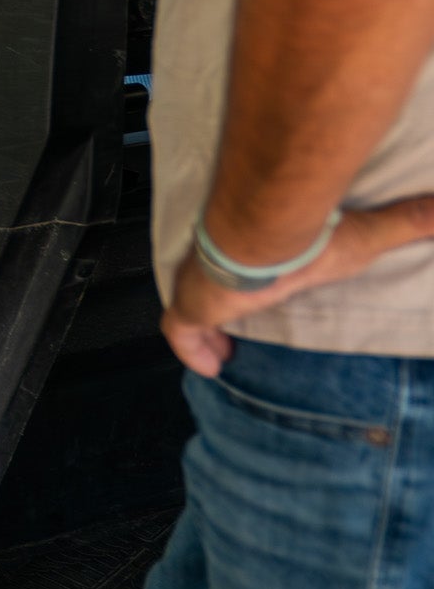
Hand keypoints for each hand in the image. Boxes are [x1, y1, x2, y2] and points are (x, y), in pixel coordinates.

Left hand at [162, 195, 433, 374]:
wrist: (263, 234)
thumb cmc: (307, 238)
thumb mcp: (367, 235)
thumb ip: (410, 220)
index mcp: (256, 252)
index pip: (244, 265)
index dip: (246, 282)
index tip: (257, 294)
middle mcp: (222, 266)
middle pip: (211, 286)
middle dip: (219, 306)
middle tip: (234, 332)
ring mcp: (201, 285)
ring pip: (191, 309)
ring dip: (204, 331)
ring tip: (222, 352)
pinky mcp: (190, 305)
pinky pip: (178, 333)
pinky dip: (192, 351)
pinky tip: (212, 367)